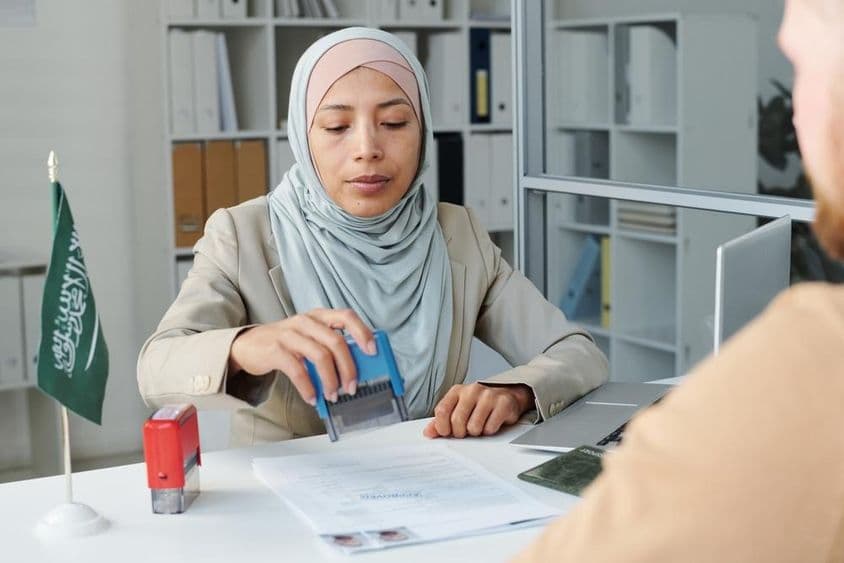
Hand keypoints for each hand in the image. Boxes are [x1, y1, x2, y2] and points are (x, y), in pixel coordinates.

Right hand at [228, 308, 373, 405]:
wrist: (248, 346)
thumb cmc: (286, 344)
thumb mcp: (309, 338)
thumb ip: (329, 347)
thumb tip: (355, 370)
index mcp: (319, 316)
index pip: (346, 316)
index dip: (363, 332)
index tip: (372, 351)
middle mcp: (306, 321)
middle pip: (336, 341)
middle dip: (348, 367)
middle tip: (352, 387)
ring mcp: (290, 334)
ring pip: (320, 355)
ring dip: (330, 380)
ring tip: (332, 395)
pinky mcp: (276, 349)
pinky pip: (298, 370)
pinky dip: (308, 387)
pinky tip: (312, 397)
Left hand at [422, 383, 533, 438]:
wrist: (506, 396)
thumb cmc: (479, 404)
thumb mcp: (458, 408)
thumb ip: (442, 420)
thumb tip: (428, 432)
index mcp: (457, 391)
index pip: (442, 411)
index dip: (442, 427)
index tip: (447, 432)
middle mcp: (472, 390)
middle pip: (457, 421)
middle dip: (461, 432)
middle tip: (466, 430)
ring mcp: (488, 396)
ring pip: (474, 427)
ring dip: (476, 432)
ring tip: (480, 425)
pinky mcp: (503, 403)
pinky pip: (490, 428)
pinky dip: (489, 431)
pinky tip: (491, 423)